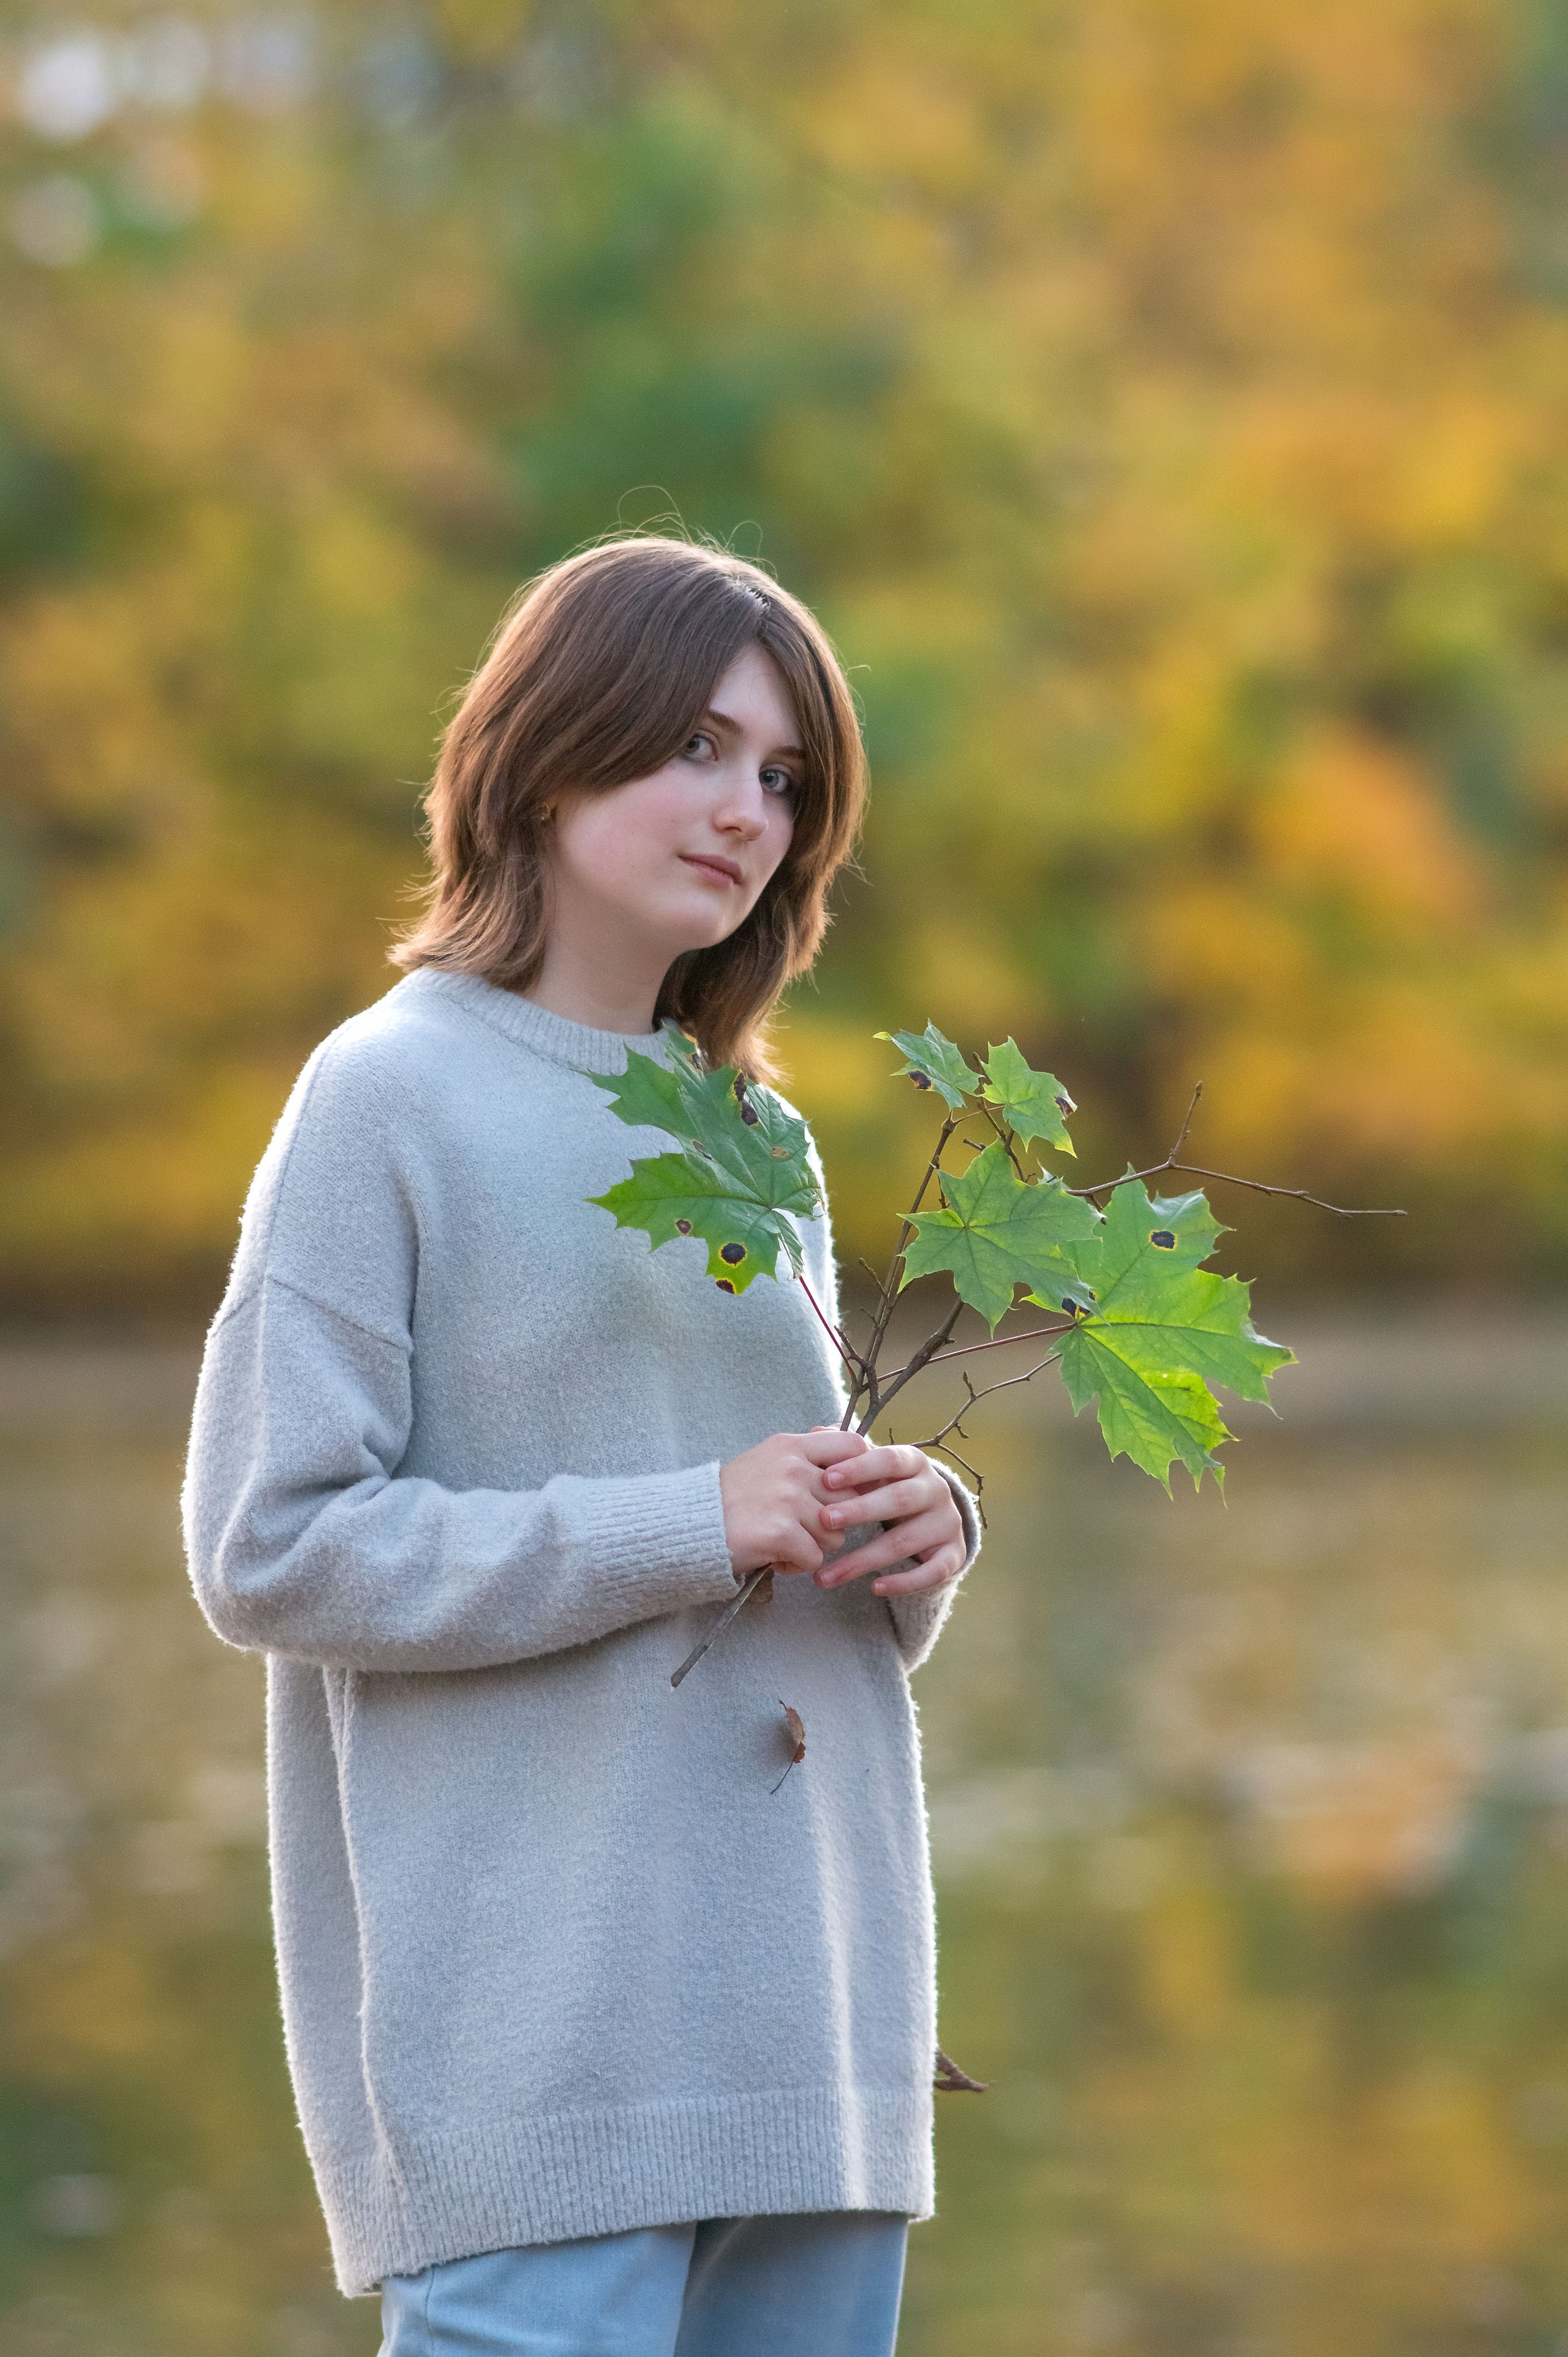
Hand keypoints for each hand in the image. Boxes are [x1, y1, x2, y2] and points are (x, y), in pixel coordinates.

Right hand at [718, 1427, 873, 1578]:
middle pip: (849, 1500)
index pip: (852, 1445)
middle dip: (831, 1521)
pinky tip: (773, 1556)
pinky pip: (814, 1558)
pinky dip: (795, 1565)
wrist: (688, 1524)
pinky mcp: (782, 1533)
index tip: (854, 1490)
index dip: (863, 1471)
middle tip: (800, 1526)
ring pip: (835, 1534)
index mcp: (791, 1446)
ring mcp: (788, 1500)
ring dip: (812, 1546)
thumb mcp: (768, 1460)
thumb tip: (853, 1447)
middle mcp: (793, 1468)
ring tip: (782, 1541)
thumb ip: (806, 1456)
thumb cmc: (731, 1497)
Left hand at [811, 1443, 966, 1596]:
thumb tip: (817, 1431)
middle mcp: (935, 1489)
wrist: (933, 1518)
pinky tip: (875, 1588)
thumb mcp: (875, 1469)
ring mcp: (947, 1523)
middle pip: (899, 1499)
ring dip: (864, 1559)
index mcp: (914, 1462)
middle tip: (824, 1519)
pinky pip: (933, 1571)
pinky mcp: (954, 1554)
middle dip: (860, 1509)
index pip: (889, 1459)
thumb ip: (847, 1452)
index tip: (825, 1479)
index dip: (859, 1469)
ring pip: (906, 1541)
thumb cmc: (890, 1487)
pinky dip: (905, 1581)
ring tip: (827, 1575)